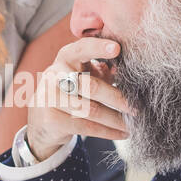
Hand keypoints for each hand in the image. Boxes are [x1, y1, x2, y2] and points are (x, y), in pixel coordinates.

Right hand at [26, 38, 134, 160]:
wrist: (43, 118)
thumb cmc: (72, 90)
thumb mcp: (84, 75)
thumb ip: (104, 70)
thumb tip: (128, 69)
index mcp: (66, 57)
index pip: (82, 48)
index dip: (99, 47)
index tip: (117, 48)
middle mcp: (55, 74)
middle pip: (91, 86)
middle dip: (117, 98)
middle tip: (137, 107)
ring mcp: (50, 98)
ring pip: (91, 110)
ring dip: (115, 120)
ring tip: (133, 124)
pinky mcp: (52, 120)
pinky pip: (86, 127)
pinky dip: (108, 132)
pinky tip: (122, 133)